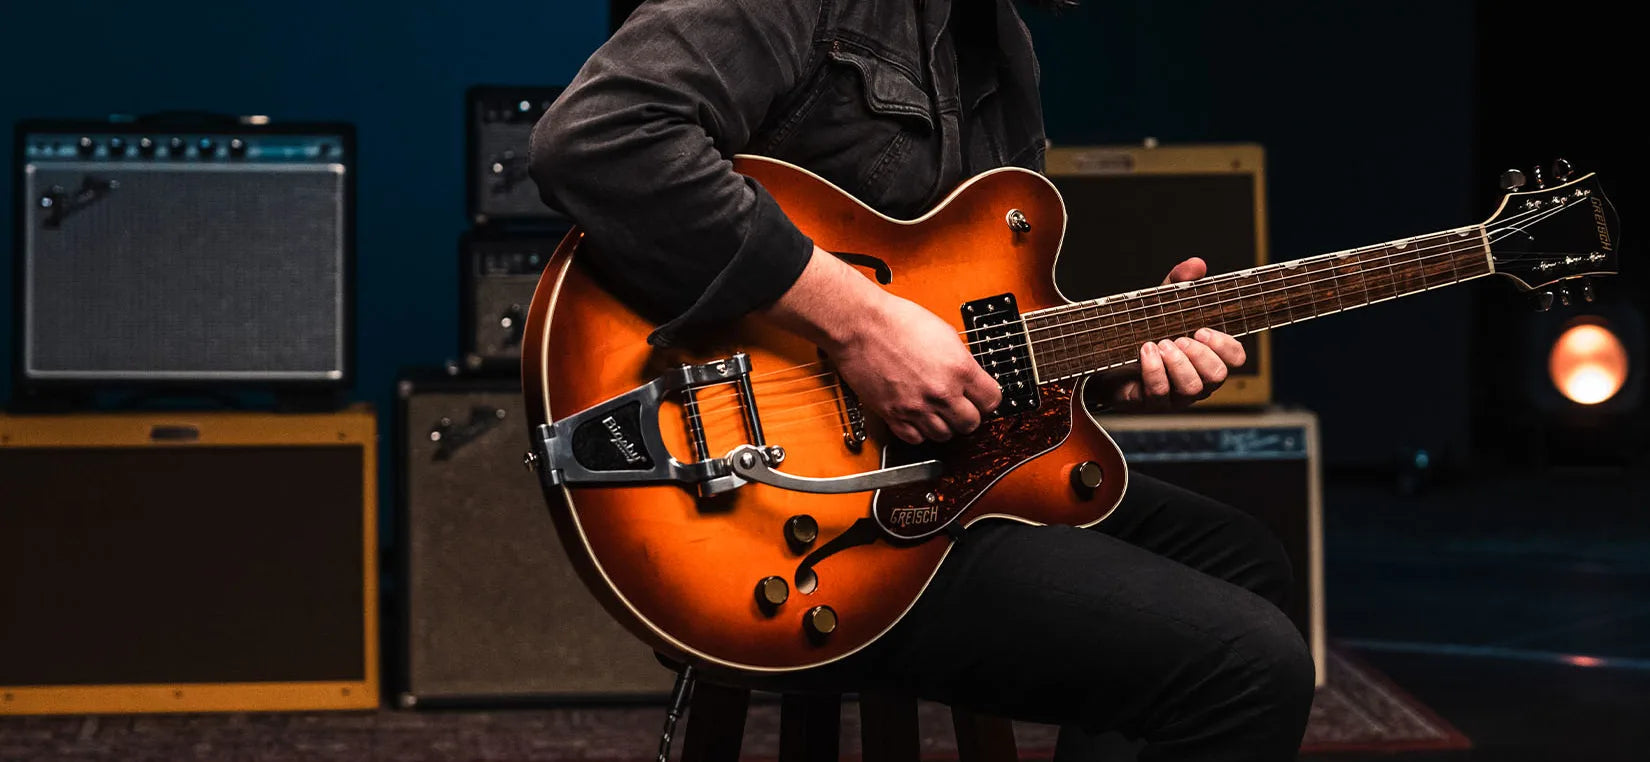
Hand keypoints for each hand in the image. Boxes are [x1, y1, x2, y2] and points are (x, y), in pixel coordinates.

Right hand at [824, 293, 1002, 443]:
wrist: (860, 325)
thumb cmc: (896, 321)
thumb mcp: (944, 333)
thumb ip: (960, 361)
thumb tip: (969, 378)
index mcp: (959, 368)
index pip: (992, 401)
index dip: (987, 399)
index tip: (981, 397)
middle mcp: (941, 392)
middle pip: (971, 424)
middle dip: (968, 415)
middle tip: (960, 406)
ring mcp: (916, 407)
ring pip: (945, 435)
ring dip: (944, 425)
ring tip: (937, 410)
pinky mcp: (893, 414)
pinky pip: (915, 438)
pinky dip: (919, 431)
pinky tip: (917, 416)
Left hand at [1096, 257, 1247, 410]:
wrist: (1103, 355)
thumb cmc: (1142, 331)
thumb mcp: (1161, 303)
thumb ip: (1179, 283)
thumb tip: (1197, 265)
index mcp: (1207, 357)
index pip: (1235, 358)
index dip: (1226, 345)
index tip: (1203, 330)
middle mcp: (1197, 379)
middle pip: (1217, 376)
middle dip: (1201, 356)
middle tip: (1181, 338)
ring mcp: (1174, 395)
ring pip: (1192, 388)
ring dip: (1178, 363)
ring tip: (1162, 343)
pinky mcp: (1149, 401)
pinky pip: (1159, 392)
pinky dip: (1154, 369)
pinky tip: (1145, 351)